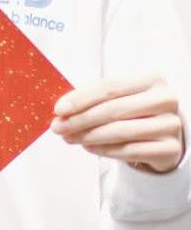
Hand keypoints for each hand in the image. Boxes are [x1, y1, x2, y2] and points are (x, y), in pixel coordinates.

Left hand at [50, 73, 184, 173]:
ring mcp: (170, 125)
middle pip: (113, 110)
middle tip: (58, 127)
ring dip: (88, 136)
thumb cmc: (136, 110)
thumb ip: (94, 99)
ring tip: (70, 138)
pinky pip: (130, 150)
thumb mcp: (120, 97)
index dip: (81, 98)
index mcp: (152, 78)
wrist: (164, 132)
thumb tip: (61, 110)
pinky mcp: (171, 148)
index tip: (59, 109)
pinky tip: (88, 147)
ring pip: (120, 131)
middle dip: (80, 119)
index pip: (109, 87)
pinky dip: (104, 149)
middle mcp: (165, 99)